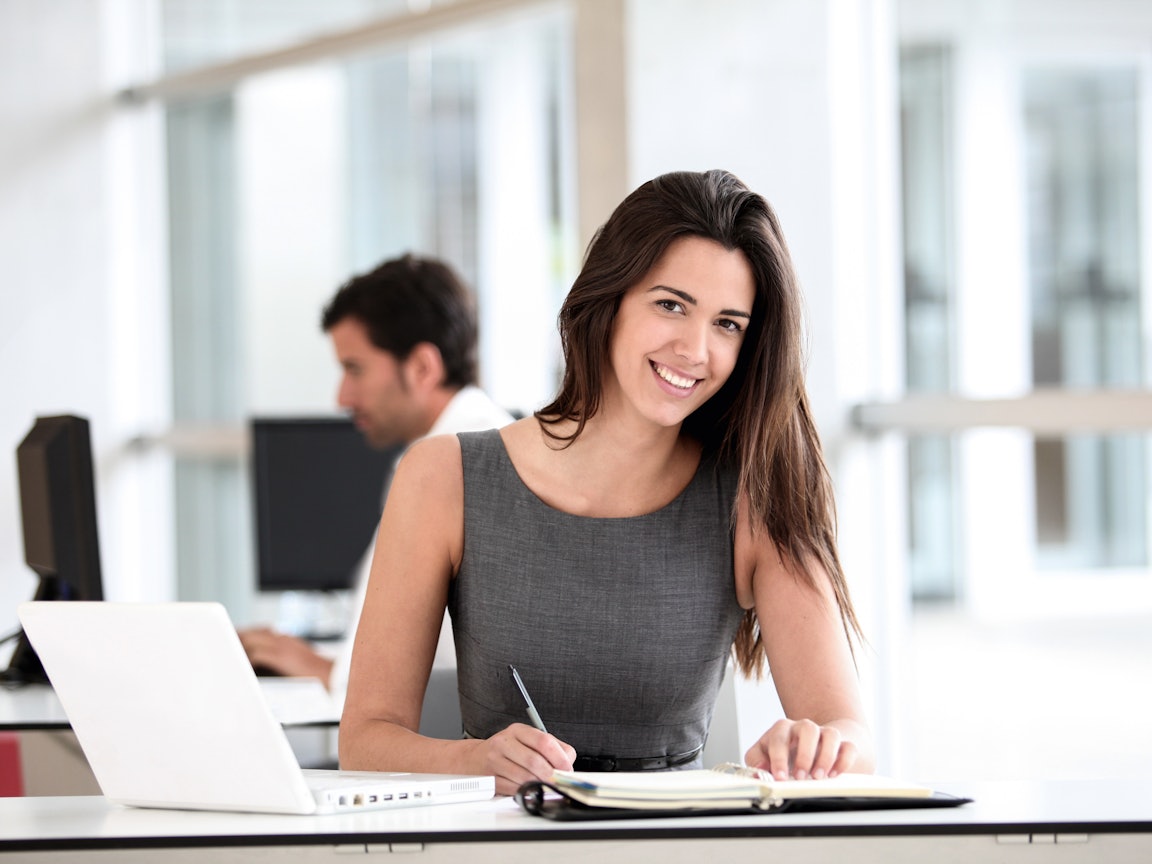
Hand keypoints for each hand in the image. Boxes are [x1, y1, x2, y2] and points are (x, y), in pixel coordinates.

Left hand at [236, 627, 334, 684]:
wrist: (334, 676)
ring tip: (228, 656)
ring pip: (251, 640)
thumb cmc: (316, 674)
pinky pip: (257, 654)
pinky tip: (242, 667)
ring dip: (239, 648)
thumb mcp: (298, 661)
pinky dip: (247, 660)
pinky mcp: (282, 657)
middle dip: (237, 640)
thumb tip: (261, 665)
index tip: (233, 640)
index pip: (261, 631)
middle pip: (252, 632)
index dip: (245, 635)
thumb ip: (281, 658)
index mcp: (287, 639)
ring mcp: (283, 646)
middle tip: (224, 647)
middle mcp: (283, 639)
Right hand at [472, 723, 575, 796]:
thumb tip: (567, 764)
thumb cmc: (508, 750)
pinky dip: (525, 792)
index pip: (543, 741)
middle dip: (550, 775)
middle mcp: (504, 742)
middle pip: (534, 761)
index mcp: (518, 730)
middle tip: (558, 782)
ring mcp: (494, 760)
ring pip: (524, 777)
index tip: (567, 769)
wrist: (475, 758)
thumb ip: (551, 748)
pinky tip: (529, 789)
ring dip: (539, 785)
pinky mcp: (489, 778)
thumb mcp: (528, 740)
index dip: (559, 758)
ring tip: (545, 786)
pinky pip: (513, 789)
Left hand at [744, 718, 860, 780]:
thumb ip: (756, 761)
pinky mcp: (842, 745)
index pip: (779, 738)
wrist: (807, 748)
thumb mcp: (763, 756)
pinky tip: (834, 775)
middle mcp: (804, 728)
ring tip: (818, 777)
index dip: (779, 759)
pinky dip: (843, 761)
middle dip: (804, 755)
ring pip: (831, 734)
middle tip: (800, 777)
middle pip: (808, 729)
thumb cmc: (782, 754)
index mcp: (782, 730)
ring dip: (825, 757)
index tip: (780, 778)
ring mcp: (825, 734)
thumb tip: (760, 769)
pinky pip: (848, 747)